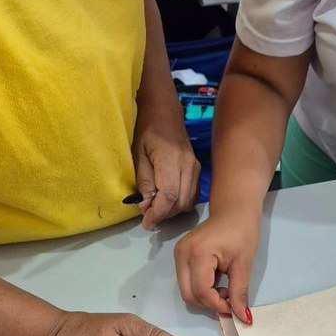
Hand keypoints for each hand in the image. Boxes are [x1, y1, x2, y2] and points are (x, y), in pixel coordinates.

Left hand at [132, 109, 199, 229]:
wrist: (165, 113)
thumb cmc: (146, 130)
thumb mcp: (137, 154)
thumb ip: (143, 181)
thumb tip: (146, 206)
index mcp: (171, 159)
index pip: (170, 195)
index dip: (158, 212)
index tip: (146, 223)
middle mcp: (188, 166)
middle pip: (180, 202)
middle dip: (164, 214)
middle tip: (147, 216)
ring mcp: (196, 168)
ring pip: (188, 202)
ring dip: (171, 211)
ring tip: (155, 208)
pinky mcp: (198, 171)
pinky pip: (192, 196)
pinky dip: (179, 204)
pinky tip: (166, 202)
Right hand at [174, 210, 259, 323]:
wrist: (234, 210)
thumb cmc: (242, 231)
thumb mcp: (244, 263)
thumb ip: (240, 291)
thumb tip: (243, 318)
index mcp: (198, 253)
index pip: (201, 291)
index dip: (218, 305)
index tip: (234, 307)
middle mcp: (182, 254)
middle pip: (188, 294)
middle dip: (209, 302)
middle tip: (229, 297)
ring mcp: (178, 254)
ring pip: (186, 290)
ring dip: (205, 296)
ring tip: (224, 286)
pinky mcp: (180, 255)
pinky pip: (187, 281)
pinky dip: (201, 287)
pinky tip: (216, 280)